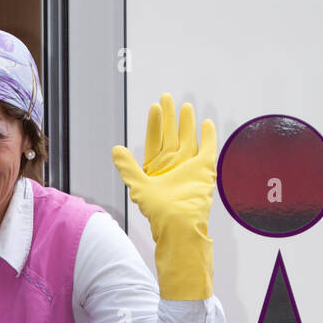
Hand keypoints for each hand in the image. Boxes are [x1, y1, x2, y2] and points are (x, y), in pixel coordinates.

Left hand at [112, 94, 216, 299]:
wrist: (180, 225)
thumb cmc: (159, 211)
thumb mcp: (139, 186)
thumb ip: (128, 167)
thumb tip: (115, 149)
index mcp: (157, 168)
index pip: (155, 140)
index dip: (154, 124)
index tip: (154, 107)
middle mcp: (173, 166)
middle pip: (171, 136)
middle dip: (169, 117)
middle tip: (167, 97)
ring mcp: (189, 167)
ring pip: (188, 138)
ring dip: (186, 123)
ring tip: (186, 106)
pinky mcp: (204, 170)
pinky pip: (207, 148)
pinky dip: (207, 136)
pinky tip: (206, 122)